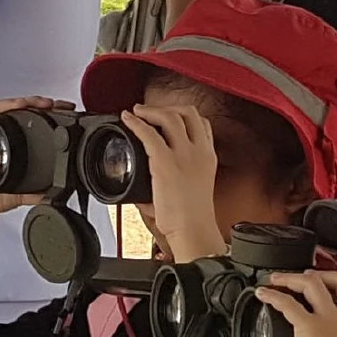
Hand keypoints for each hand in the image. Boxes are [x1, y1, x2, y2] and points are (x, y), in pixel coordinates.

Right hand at [0, 97, 73, 218]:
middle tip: (47, 103)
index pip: (23, 114)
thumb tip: (57, 193)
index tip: (57, 106)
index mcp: (8, 138)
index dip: (39, 107)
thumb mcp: (24, 190)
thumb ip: (40, 190)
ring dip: (5, 104)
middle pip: (8, 108)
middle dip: (29, 101)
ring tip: (22, 103)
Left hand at [122, 104, 222, 260]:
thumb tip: (160, 170)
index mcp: (208, 157)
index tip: (170, 116)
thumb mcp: (198, 187)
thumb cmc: (193, 217)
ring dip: (150, 110)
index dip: (183, 114)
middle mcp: (199, 151)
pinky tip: (128, 119)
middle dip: (166, 107)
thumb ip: (184, 172)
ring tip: (137, 112)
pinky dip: (136, 122)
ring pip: (169, 117)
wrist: (193, 229)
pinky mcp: (165, 162)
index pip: (202, 123)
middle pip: (187, 112)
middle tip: (149, 111)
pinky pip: (149, 133)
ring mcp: (184, 155)